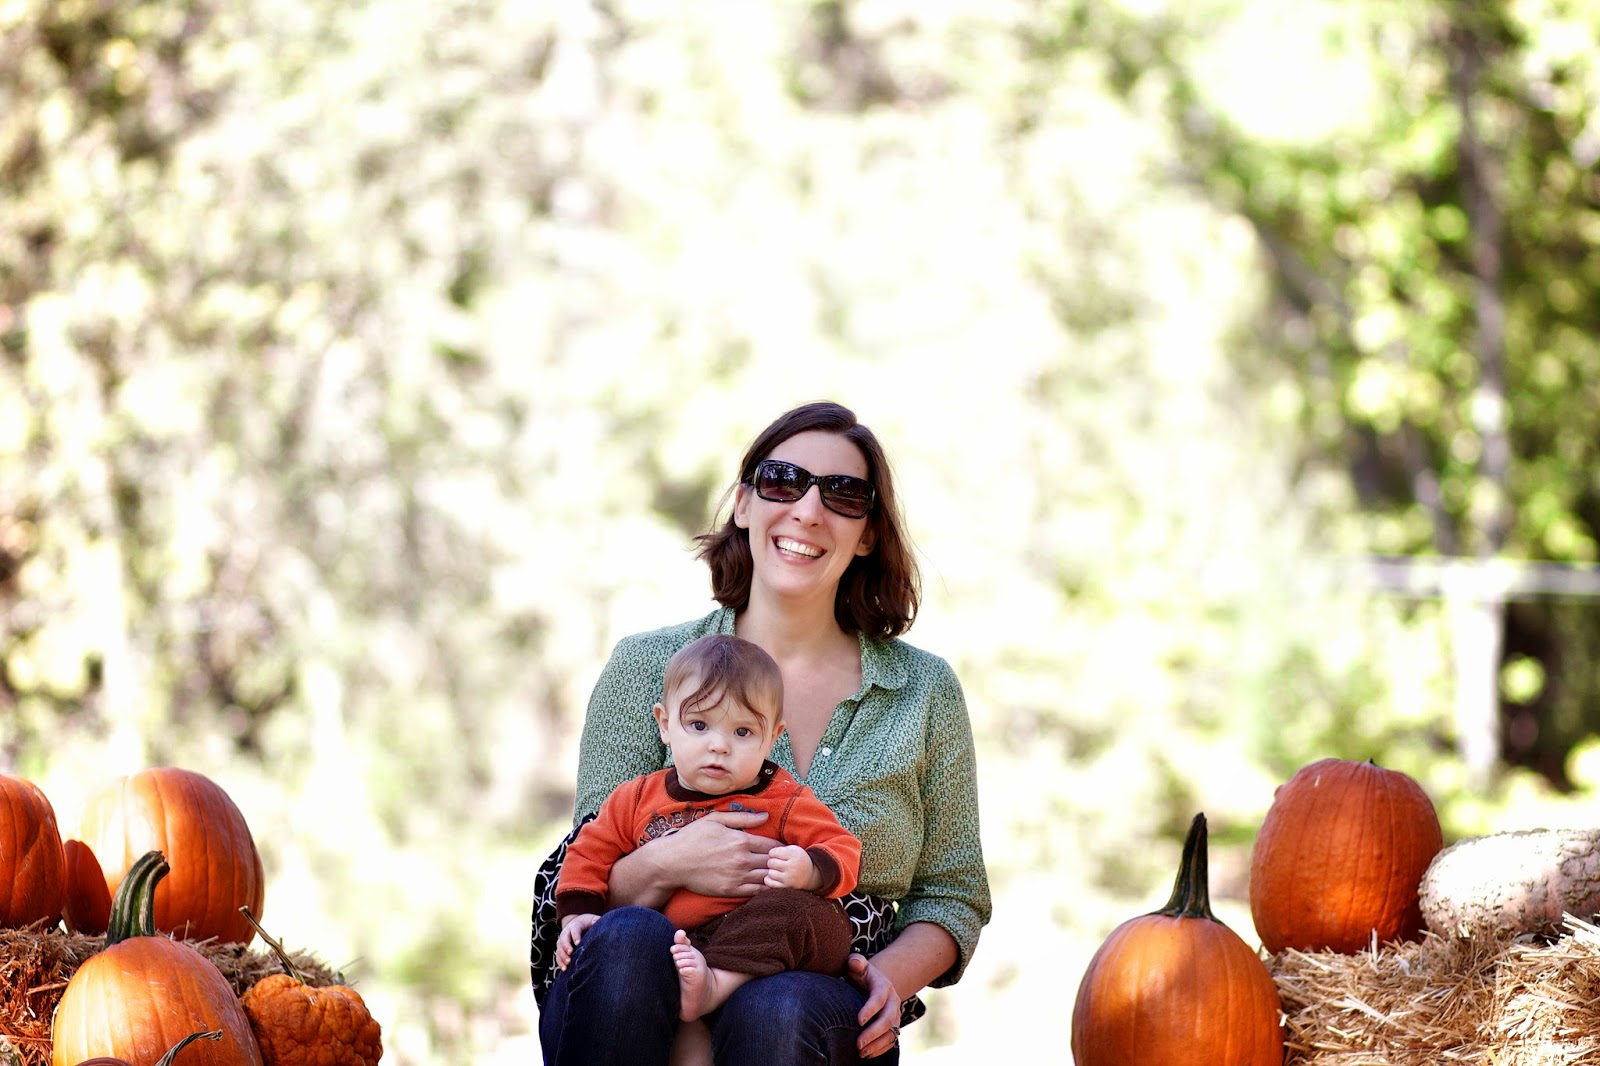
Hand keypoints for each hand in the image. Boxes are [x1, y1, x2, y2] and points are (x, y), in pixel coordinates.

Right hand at [555, 913, 598, 969]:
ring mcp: (562, 940)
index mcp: (575, 925)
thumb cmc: (588, 923)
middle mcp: (566, 932)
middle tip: (570, 953)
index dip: (575, 936)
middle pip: (563, 938)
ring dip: (562, 955)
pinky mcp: (560, 948)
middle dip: (566, 946)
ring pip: (559, 947)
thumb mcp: (592, 920)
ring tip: (568, 963)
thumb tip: (598, 922)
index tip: (578, 943)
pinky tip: (564, 969)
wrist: (577, 923)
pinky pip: (558, 955)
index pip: (574, 929)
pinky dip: (560, 962)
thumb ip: (596, 921)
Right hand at [657, 810, 777, 897]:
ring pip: (767, 878)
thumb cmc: (693, 837)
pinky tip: (766, 884)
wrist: (673, 862)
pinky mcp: (730, 891)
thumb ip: (742, 818)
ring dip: (774, 875)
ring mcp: (737, 877)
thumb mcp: (716, 820)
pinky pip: (755, 892)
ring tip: (778, 873)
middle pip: (773, 862)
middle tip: (784, 862)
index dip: (780, 847)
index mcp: (741, 840)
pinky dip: (765, 888)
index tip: (783, 848)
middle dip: (780, 861)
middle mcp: (742, 860)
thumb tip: (766, 816)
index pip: (772, 845)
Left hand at [763, 844, 814, 889]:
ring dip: (772, 871)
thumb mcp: (793, 849)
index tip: (777, 855)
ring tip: (778, 870)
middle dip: (772, 862)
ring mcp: (789, 878)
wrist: (810, 875)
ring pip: (770, 873)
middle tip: (777, 863)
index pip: (773, 852)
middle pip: (771, 863)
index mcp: (794, 854)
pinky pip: (770, 883)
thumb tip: (763, 852)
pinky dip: (769, 880)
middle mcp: (792, 866)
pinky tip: (774, 877)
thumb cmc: (798, 860)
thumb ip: (780, 848)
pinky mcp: (786, 887)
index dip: (773, 853)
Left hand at [845, 953, 901, 1058]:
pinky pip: (891, 1041)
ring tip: (861, 1053)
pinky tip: (868, 1055)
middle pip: (887, 1019)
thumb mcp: (857, 964)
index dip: (870, 1010)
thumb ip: (855, 961)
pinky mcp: (893, 1026)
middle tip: (858, 1044)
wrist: (873, 983)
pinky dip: (881, 1050)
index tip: (858, 1021)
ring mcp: (895, 1015)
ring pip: (891, 1033)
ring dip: (877, 1045)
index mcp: (883, 986)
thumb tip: (855, 964)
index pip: (878, 999)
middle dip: (873, 1033)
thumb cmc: (860, 974)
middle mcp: (893, 1002)